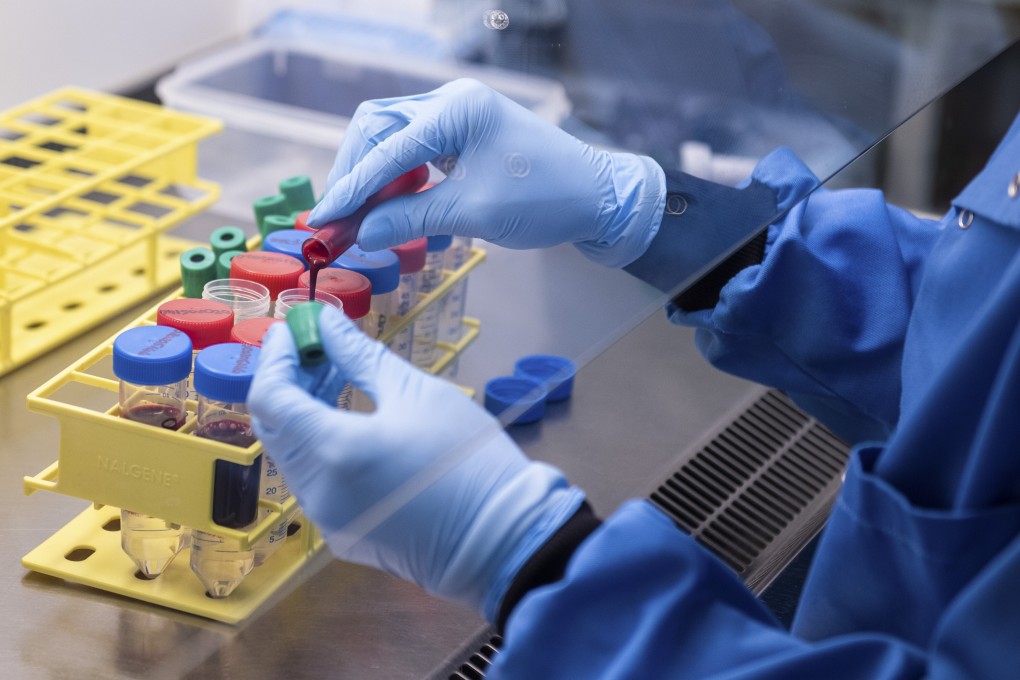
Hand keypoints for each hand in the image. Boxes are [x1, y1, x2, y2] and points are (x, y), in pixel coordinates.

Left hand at [247, 306, 584, 618]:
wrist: (503, 539)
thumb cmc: (468, 460)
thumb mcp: (419, 394)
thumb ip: (361, 357)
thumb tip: (327, 324)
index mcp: (333, 450)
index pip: (270, 397)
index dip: (277, 357)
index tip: (296, 329)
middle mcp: (316, 490)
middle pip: (275, 427)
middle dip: (290, 382)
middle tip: (320, 349)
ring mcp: (327, 518)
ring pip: (293, 454)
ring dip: (305, 413)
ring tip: (341, 380)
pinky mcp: (343, 534)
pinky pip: (315, 481)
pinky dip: (321, 445)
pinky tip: (353, 423)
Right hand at [308, 78, 665, 266]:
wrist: (599, 198)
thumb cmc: (547, 200)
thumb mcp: (474, 213)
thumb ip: (411, 219)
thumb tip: (360, 234)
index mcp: (457, 109)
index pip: (385, 147)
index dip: (351, 187)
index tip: (324, 220)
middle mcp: (452, 101)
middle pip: (377, 128)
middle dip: (353, 173)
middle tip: (337, 219)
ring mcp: (457, 116)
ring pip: (391, 138)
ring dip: (372, 177)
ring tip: (358, 218)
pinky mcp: (463, 135)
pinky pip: (414, 151)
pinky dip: (397, 179)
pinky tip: (391, 209)